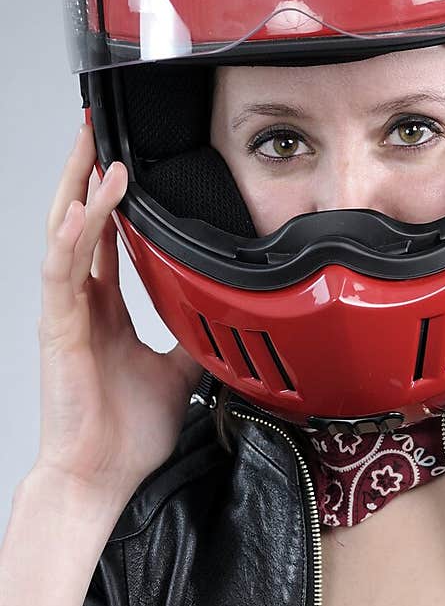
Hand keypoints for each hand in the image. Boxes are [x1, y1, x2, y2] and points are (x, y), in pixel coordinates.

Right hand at [36, 120, 203, 502]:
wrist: (101, 476)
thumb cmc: (126, 433)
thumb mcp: (176, 373)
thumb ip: (192, 339)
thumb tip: (225, 320)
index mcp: (101, 311)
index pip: (101, 239)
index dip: (108, 200)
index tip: (123, 163)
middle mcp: (79, 304)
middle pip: (75, 222)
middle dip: (84, 174)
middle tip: (95, 129)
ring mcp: (65, 312)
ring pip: (65, 232)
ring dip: (80, 188)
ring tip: (95, 148)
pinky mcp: (58, 327)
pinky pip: (63, 268)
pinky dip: (77, 232)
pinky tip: (90, 203)